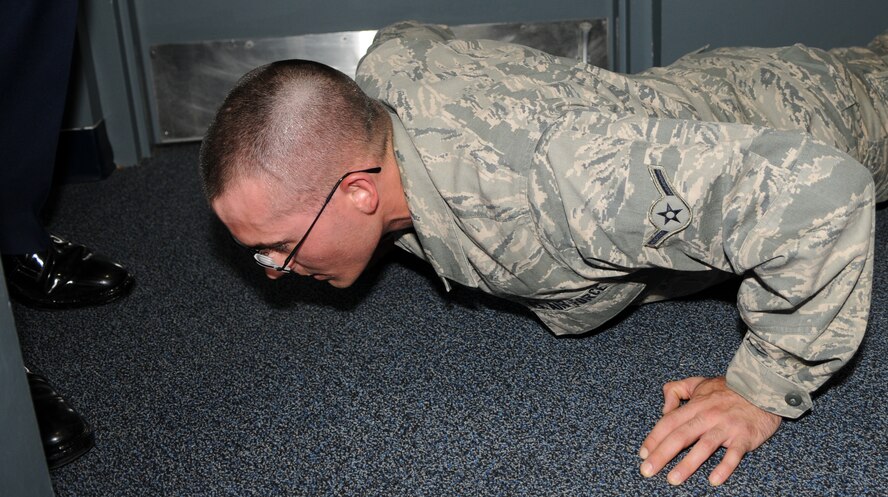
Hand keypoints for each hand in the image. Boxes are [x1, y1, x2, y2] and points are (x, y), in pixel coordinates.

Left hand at [638, 376, 781, 485]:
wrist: (763, 388)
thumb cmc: (728, 389)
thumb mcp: (699, 383)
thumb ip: (676, 390)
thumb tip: (663, 408)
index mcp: (695, 405)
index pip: (669, 422)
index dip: (654, 438)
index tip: (643, 454)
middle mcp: (708, 416)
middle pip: (680, 436)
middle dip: (662, 454)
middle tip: (648, 471)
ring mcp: (726, 427)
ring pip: (703, 447)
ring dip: (687, 464)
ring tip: (673, 479)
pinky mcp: (744, 437)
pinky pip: (733, 454)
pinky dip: (724, 467)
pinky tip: (713, 480)